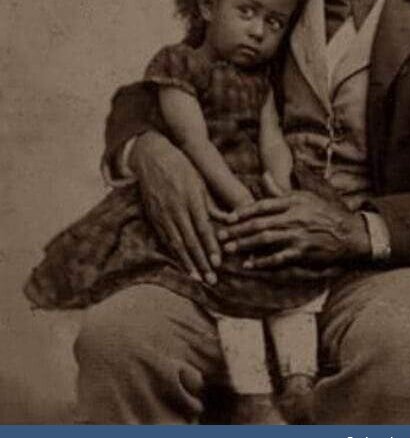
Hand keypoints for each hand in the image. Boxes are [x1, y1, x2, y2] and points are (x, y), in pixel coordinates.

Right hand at [130, 131, 221, 283]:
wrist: (153, 157)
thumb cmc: (183, 167)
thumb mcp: (200, 180)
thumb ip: (211, 203)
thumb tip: (229, 220)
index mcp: (191, 198)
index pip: (203, 228)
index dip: (210, 247)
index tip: (218, 263)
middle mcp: (176, 209)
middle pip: (190, 240)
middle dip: (201, 262)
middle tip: (211, 279)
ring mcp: (163, 214)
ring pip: (176, 243)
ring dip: (187, 263)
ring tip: (197, 278)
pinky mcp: (154, 216)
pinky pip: (165, 239)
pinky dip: (174, 254)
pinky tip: (181, 264)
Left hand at [217, 176, 370, 269]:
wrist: (349, 233)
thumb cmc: (325, 212)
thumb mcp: (305, 196)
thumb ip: (281, 190)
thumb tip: (263, 175)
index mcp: (293, 202)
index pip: (263, 205)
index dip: (243, 212)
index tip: (228, 218)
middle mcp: (293, 217)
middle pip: (259, 223)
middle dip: (238, 230)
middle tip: (221, 236)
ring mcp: (298, 235)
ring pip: (265, 240)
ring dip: (245, 245)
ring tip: (229, 249)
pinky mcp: (302, 252)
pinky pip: (278, 257)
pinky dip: (262, 261)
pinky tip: (249, 264)